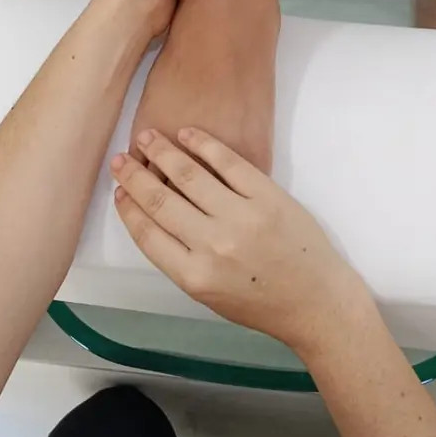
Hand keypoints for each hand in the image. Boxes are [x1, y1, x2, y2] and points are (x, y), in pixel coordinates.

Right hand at [111, 127, 369, 357]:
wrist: (316, 302)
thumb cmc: (262, 303)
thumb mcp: (210, 295)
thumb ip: (182, 260)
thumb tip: (157, 219)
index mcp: (194, 276)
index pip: (148, 233)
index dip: (128, 208)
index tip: (119, 191)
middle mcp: (213, 246)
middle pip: (160, 201)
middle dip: (135, 176)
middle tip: (121, 158)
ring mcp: (241, 218)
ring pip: (189, 175)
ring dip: (163, 152)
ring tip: (148, 136)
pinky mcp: (267, 196)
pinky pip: (228, 163)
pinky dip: (204, 144)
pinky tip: (187, 134)